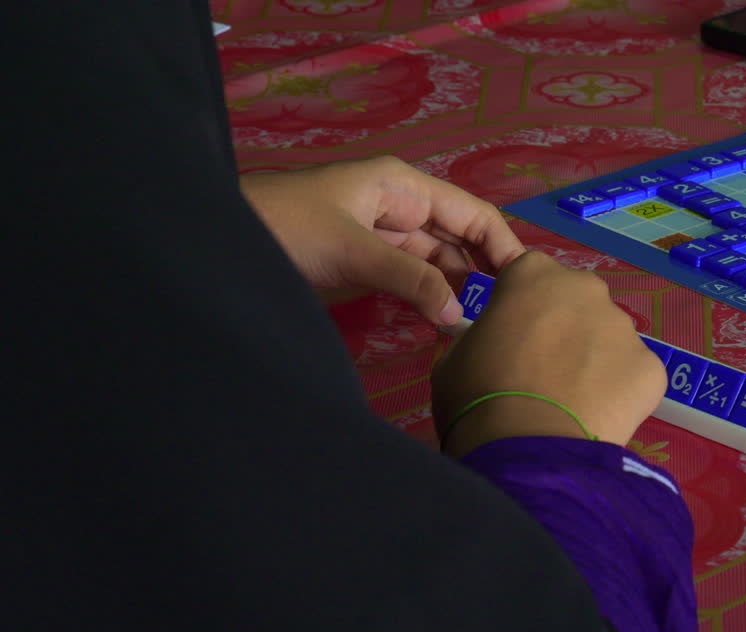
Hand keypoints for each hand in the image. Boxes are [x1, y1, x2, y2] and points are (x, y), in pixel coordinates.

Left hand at [239, 157, 524, 324]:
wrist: (219, 242)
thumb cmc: (285, 229)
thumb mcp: (353, 251)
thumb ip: (411, 280)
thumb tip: (460, 317)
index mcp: (403, 185)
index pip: (473, 213)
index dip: (502, 247)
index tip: (525, 289)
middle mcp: (400, 207)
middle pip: (459, 240)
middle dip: (483, 274)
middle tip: (508, 319)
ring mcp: (384, 238)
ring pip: (437, 264)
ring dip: (457, 293)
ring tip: (484, 330)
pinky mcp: (367, 266)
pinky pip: (413, 281)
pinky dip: (431, 302)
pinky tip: (447, 327)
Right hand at [432, 252, 665, 456]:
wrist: (526, 447)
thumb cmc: (477, 394)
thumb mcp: (457, 353)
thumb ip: (486, 333)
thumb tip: (499, 344)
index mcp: (534, 273)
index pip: (530, 277)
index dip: (523, 309)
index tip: (515, 338)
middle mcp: (586, 288)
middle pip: (578, 302)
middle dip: (566, 329)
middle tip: (546, 372)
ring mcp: (624, 327)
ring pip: (610, 339)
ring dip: (595, 361)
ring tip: (573, 402)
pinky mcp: (652, 366)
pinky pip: (635, 375)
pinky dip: (621, 393)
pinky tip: (599, 418)